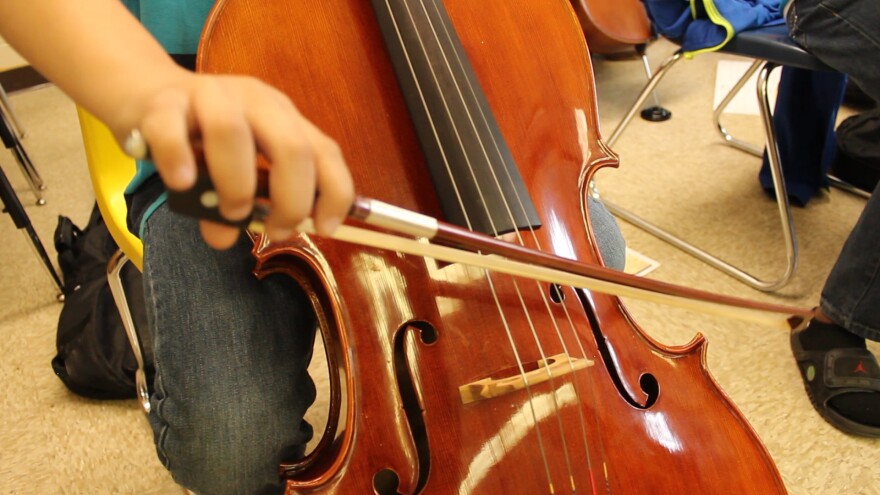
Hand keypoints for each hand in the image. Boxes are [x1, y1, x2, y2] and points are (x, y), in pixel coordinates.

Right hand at [134, 73, 353, 248]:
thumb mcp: (233, 171)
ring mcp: (209, 96)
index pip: (325, 150)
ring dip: (237, 184)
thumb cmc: (202, 137)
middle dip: (291, 199)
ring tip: (229, 212)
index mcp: (282, 117)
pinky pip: (170, 130)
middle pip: (291, 146)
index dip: (334, 192)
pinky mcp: (162, 102)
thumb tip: (224, 238)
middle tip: (274, 230)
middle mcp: (255, 101)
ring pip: (230, 133)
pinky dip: (178, 161)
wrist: (144, 94)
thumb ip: (236, 205)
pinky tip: (181, 184)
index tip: (324, 229)